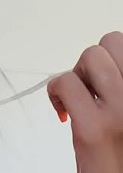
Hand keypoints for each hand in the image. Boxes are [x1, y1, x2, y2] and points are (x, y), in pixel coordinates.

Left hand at [48, 32, 122, 172]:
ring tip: (78, 106)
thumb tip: (109, 75)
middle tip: (91, 95)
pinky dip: (57, 93)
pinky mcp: (94, 130)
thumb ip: (122, 101)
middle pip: (112, 42)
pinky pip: (65, 84)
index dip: (116, 61)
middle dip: (94, 64)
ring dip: (76, 76)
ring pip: (89, 56)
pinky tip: (63, 117)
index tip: (105, 89)